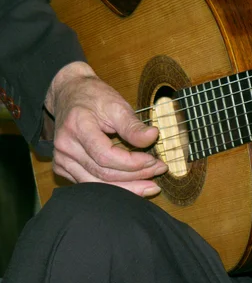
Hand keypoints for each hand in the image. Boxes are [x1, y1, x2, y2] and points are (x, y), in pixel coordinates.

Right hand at [44, 61, 166, 196]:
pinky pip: (90, 183)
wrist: (70, 94)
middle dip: (135, 176)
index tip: (154, 160)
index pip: (106, 155)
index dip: (132, 163)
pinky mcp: (63, 167)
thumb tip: (153, 136)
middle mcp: (66, 147)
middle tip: (159, 171)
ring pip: (97, 184)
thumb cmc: (94, 97)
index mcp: (77, 127)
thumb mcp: (116, 105)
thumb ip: (133, 125)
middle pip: (103, 173)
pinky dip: (113, 188)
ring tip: (150, 186)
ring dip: (126, 188)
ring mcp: (62, 159)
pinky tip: (132, 186)